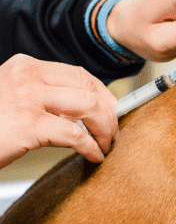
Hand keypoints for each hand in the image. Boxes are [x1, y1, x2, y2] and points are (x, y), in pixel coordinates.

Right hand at [0, 55, 117, 168]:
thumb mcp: (15, 99)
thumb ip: (45, 99)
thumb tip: (85, 114)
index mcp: (25, 67)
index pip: (79, 74)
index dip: (103, 94)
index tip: (112, 111)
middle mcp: (27, 77)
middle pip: (89, 88)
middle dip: (108, 113)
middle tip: (112, 132)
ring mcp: (28, 99)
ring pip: (89, 107)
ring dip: (104, 129)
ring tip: (105, 144)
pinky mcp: (29, 124)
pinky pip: (76, 135)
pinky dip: (90, 147)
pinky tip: (93, 156)